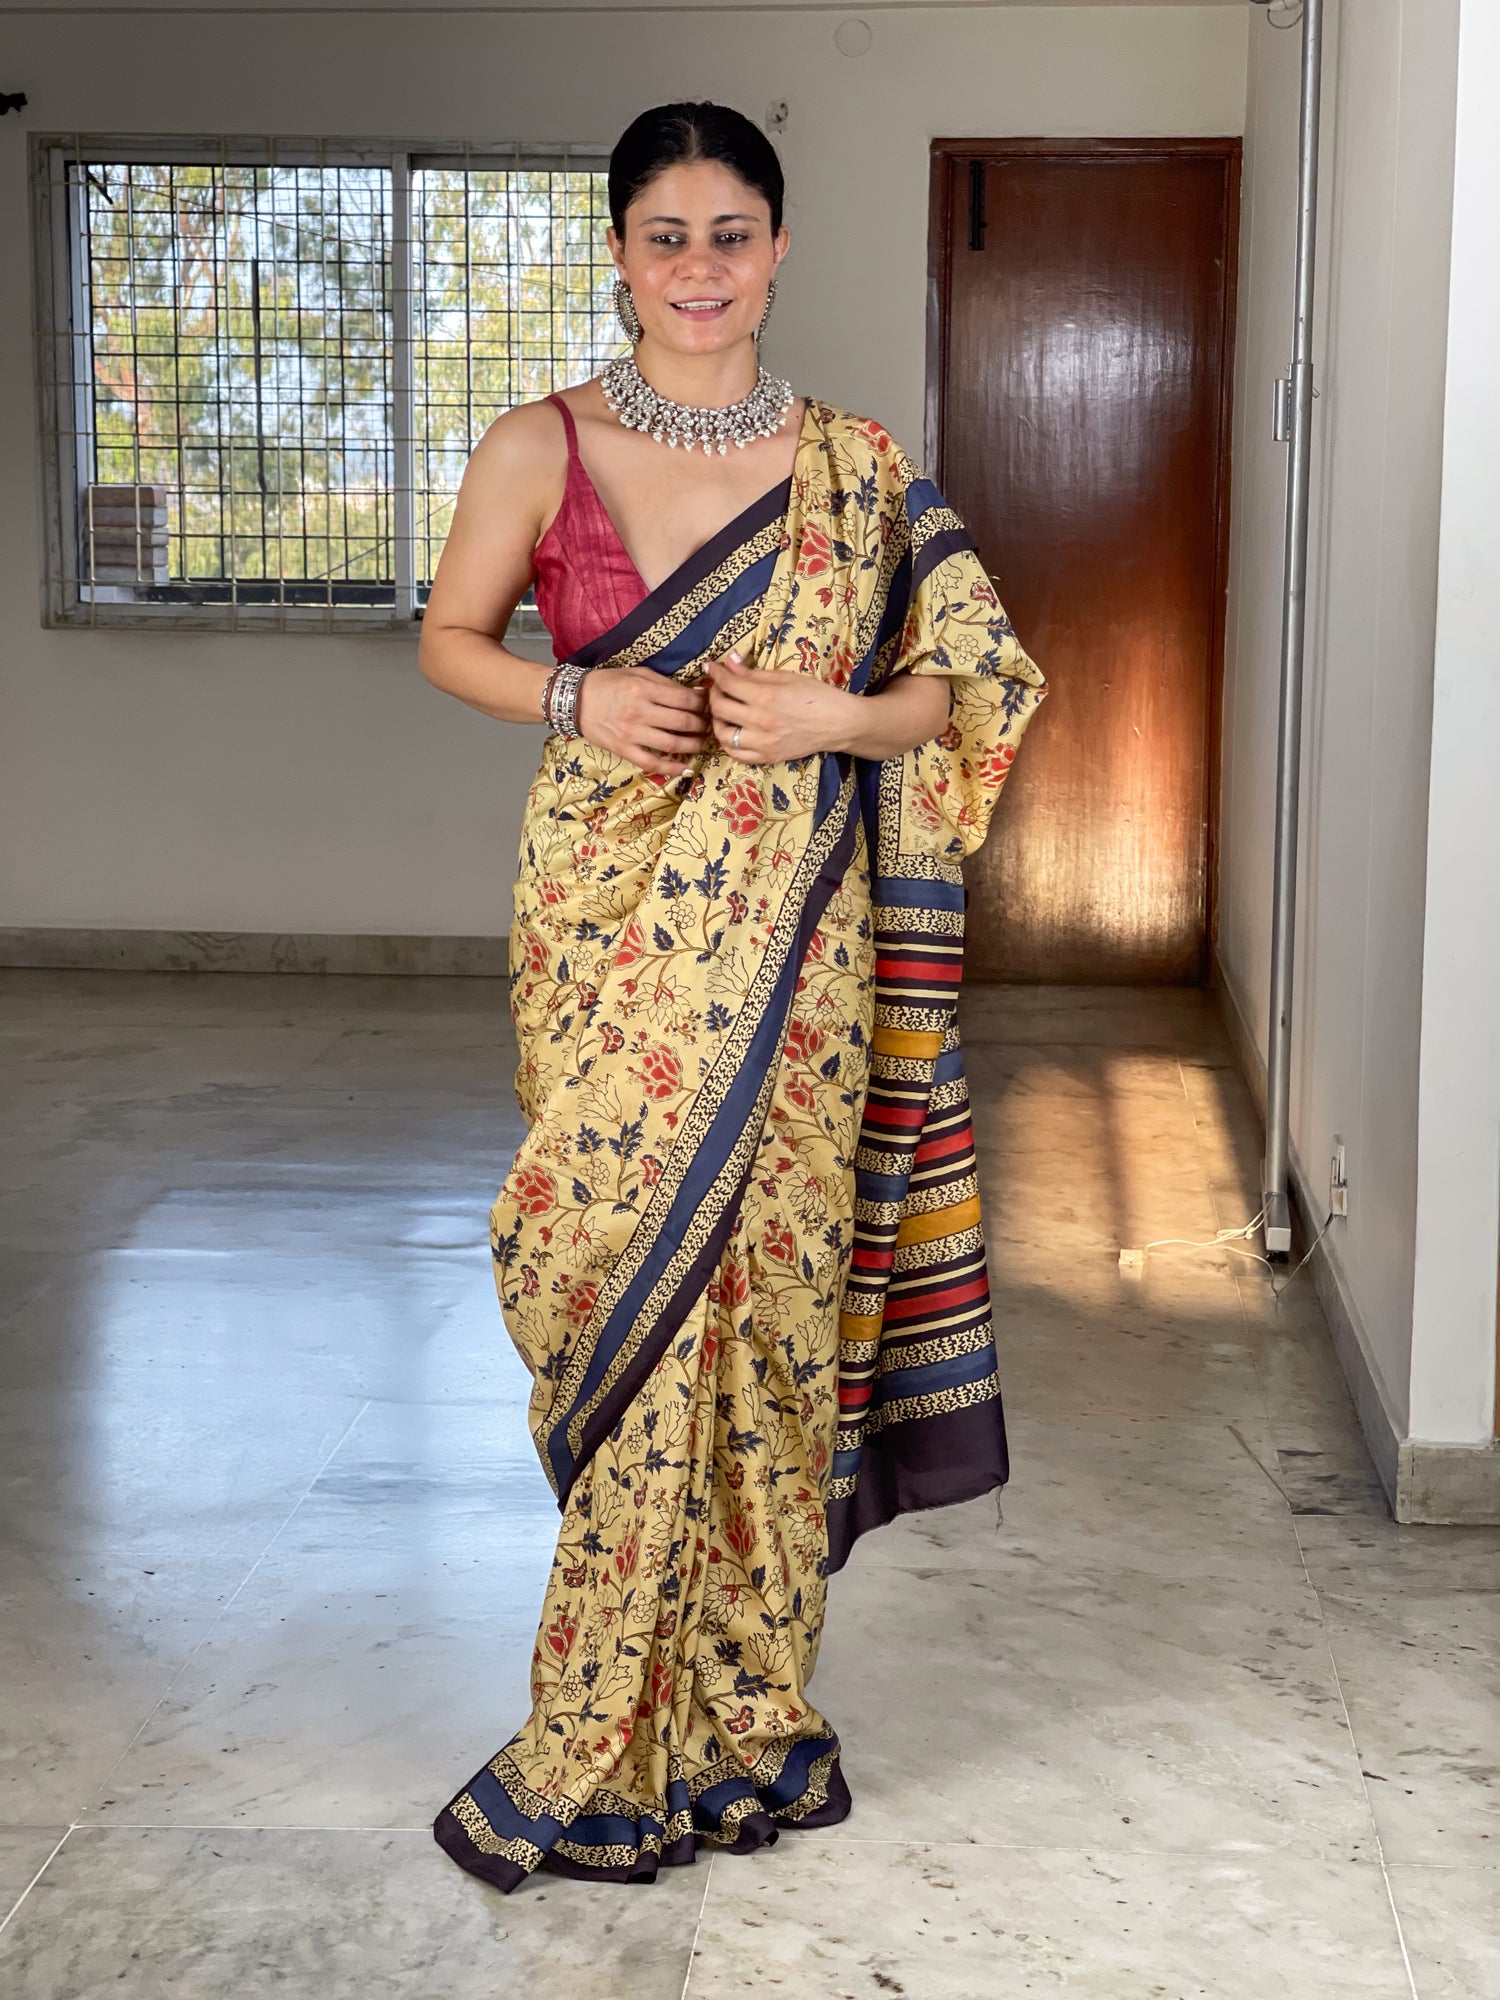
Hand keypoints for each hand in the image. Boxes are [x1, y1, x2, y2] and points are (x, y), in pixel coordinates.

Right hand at [576, 666, 709, 775]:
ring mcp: (631, 733)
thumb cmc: (608, 683)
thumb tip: (695, 694)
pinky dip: (671, 768)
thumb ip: (665, 684)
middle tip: (708, 725)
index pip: (684, 699)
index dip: (702, 704)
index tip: (707, 705)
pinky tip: (685, 767)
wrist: (575, 701)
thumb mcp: (637, 673)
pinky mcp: (623, 750)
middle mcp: (639, 712)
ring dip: (693, 745)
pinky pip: (652, 763)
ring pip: (672, 744)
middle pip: (682, 722)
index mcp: (643, 689)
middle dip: (701, 725)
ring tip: (701, 743)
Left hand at [705, 649, 855, 762]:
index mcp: (766, 697)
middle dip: (714, 694)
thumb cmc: (816, 695)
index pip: (728, 684)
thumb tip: (728, 662)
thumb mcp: (786, 677)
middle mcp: (761, 722)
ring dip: (717, 721)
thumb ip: (754, 673)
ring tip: (724, 711)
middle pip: (720, 708)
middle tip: (719, 687)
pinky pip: (736, 754)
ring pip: (723, 735)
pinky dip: (728, 743)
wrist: (839, 724)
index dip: (715, 672)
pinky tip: (734, 731)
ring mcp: (763, 743)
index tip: (710, 667)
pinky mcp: (767, 757)